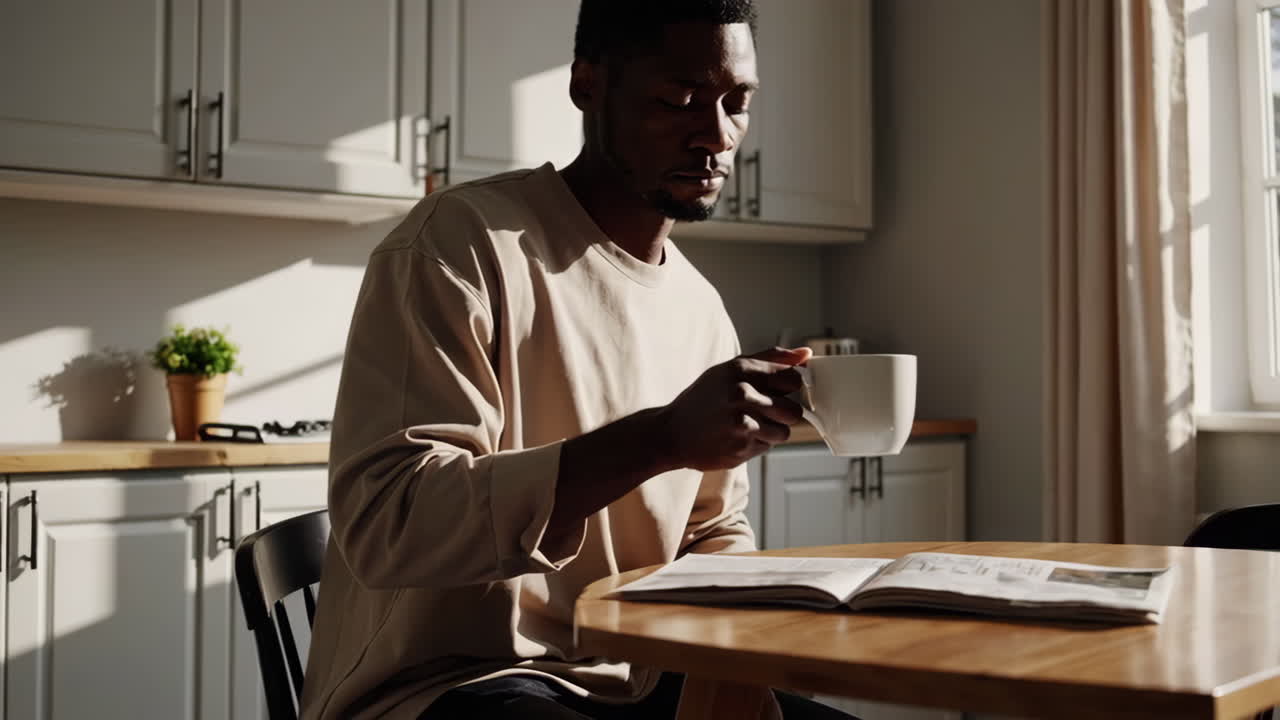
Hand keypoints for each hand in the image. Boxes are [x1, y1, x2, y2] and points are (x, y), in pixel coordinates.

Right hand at [658, 347, 810, 470]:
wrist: (671, 433)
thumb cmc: (705, 398)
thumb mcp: (731, 370)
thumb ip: (771, 359)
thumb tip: (807, 354)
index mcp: (741, 370)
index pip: (793, 379)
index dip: (790, 388)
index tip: (780, 392)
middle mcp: (742, 394)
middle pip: (794, 410)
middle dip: (783, 414)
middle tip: (762, 412)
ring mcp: (741, 423)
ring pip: (783, 432)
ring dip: (770, 432)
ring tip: (746, 426)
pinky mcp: (740, 448)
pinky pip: (767, 447)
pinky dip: (756, 444)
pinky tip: (736, 437)